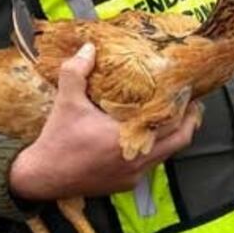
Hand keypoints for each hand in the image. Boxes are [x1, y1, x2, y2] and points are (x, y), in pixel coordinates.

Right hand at [8, 43, 196, 201]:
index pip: (171, 124)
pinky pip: (149, 166)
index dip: (186, 109)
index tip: (191, 93)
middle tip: (192, 104)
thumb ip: (76, 71)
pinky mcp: (125, 184)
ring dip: (171, 137)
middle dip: (188, 122)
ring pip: (165, 155)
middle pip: (178, 141)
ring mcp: (132, 175)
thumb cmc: (57, 139)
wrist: (41, 177)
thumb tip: (89, 48)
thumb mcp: (66, 101)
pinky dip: (154, 150)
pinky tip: (147, 136)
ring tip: (172, 117)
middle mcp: (136, 161)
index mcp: (126, 139)